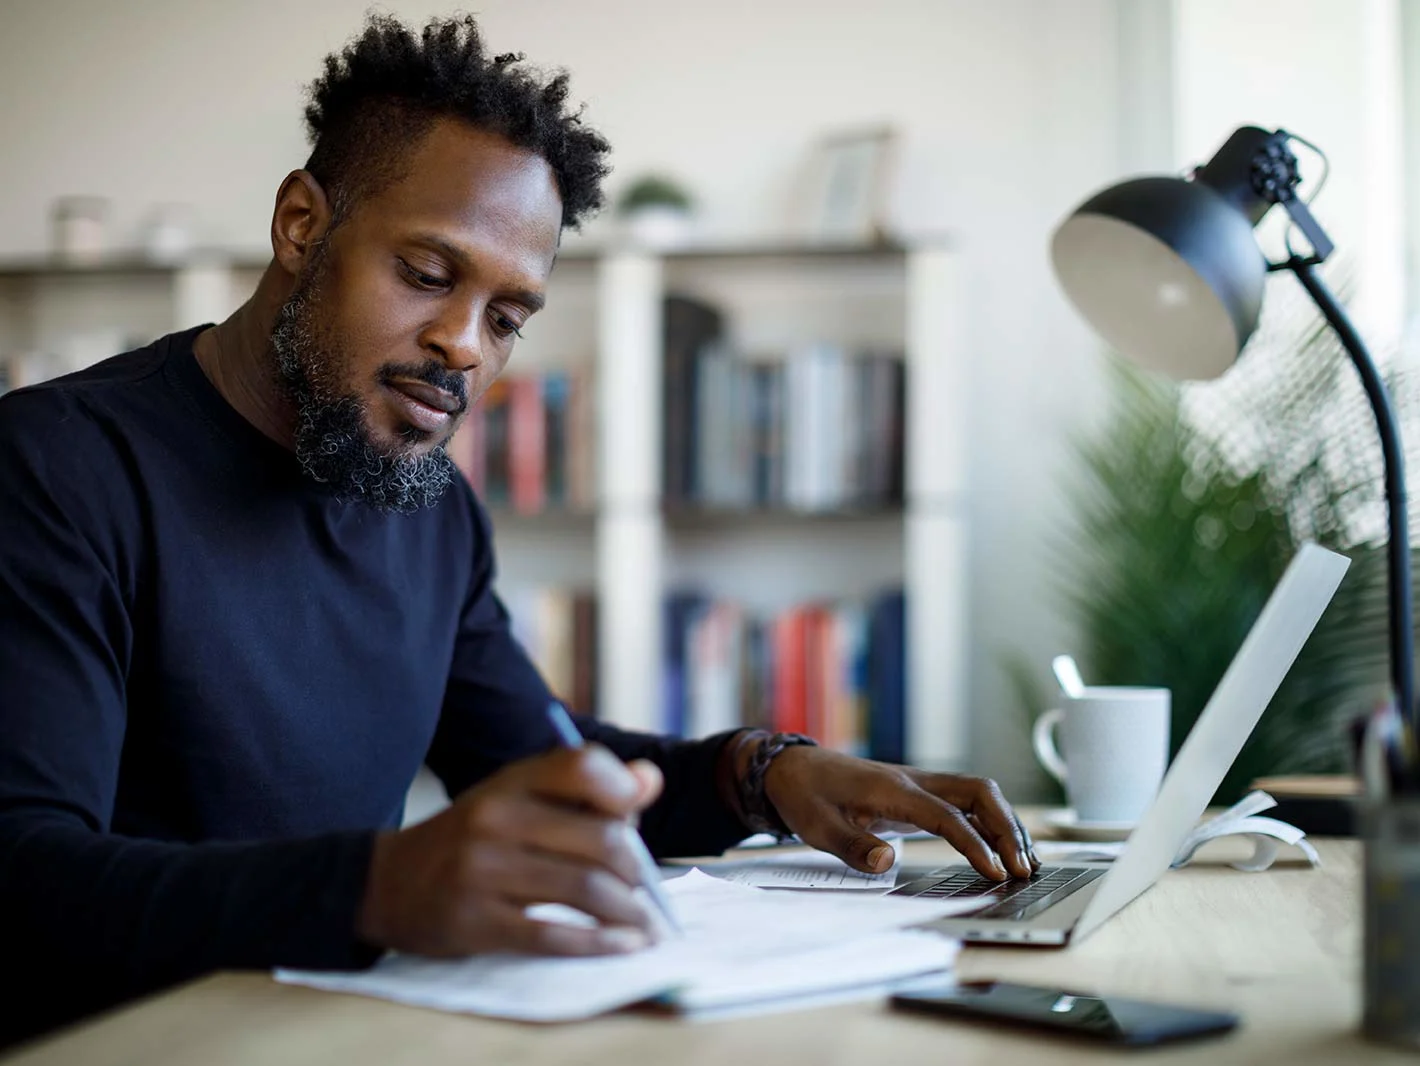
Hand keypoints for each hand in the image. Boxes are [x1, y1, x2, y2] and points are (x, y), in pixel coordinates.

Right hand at [358, 745, 663, 956]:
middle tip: (648, 891)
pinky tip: (623, 946)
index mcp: (512, 781)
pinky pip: (552, 936)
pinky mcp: (475, 921)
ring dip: (628, 912)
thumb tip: (650, 781)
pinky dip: (598, 944)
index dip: (623, 791)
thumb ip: (584, 791)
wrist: (388, 883)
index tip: (638, 820)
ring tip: (645, 926)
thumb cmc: (474, 838)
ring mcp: (482, 870)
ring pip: (584, 889)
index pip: (581, 766)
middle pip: (600, 839)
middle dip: (637, 871)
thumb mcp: (518, 798)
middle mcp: (496, 818)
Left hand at [761, 746, 1039, 880]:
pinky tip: (1003, 847)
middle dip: (1007, 828)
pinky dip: (990, 820)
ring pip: (978, 793)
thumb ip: (852, 845)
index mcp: (892, 789)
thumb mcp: (816, 826)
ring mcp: (919, 784)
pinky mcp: (919, 793)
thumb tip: (888, 863)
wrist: (792, 768)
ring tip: (1026, 862)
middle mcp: (914, 781)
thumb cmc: (804, 796)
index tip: (996, 872)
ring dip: (1005, 823)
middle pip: (978, 792)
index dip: (974, 843)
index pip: (946, 815)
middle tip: (1024, 869)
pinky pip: (966, 801)